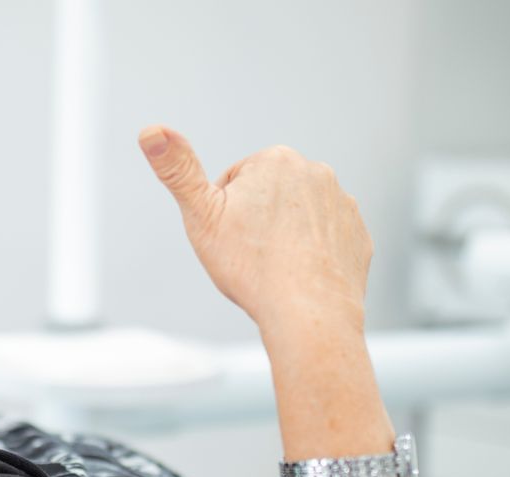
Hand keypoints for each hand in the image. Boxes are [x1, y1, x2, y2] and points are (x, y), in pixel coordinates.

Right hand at [138, 125, 371, 332]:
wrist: (307, 313)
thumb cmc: (251, 266)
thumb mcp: (201, 215)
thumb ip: (176, 169)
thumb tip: (151, 130)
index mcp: (275, 160)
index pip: (235, 183)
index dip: (225, 214)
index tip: (231, 238)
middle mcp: (316, 172)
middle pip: (270, 197)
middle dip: (257, 221)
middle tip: (251, 255)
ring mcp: (342, 204)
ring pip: (299, 218)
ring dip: (285, 237)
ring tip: (276, 267)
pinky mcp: (358, 235)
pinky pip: (326, 240)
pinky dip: (313, 255)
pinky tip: (301, 276)